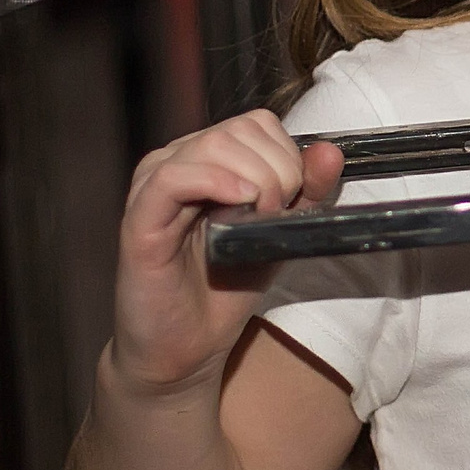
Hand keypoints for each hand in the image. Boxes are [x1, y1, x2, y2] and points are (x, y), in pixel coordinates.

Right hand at [112, 110, 341, 394]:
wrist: (188, 346)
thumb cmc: (229, 286)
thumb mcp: (282, 232)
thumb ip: (309, 192)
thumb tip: (331, 151)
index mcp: (208, 157)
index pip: (258, 123)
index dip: (288, 156)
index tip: (293, 200)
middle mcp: (177, 161)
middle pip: (240, 131)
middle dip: (277, 171)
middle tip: (274, 217)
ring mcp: (153, 185)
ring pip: (212, 145)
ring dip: (255, 180)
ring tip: (256, 222)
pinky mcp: (138, 218)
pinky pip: (174, 178)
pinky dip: (216, 182)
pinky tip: (241, 203)